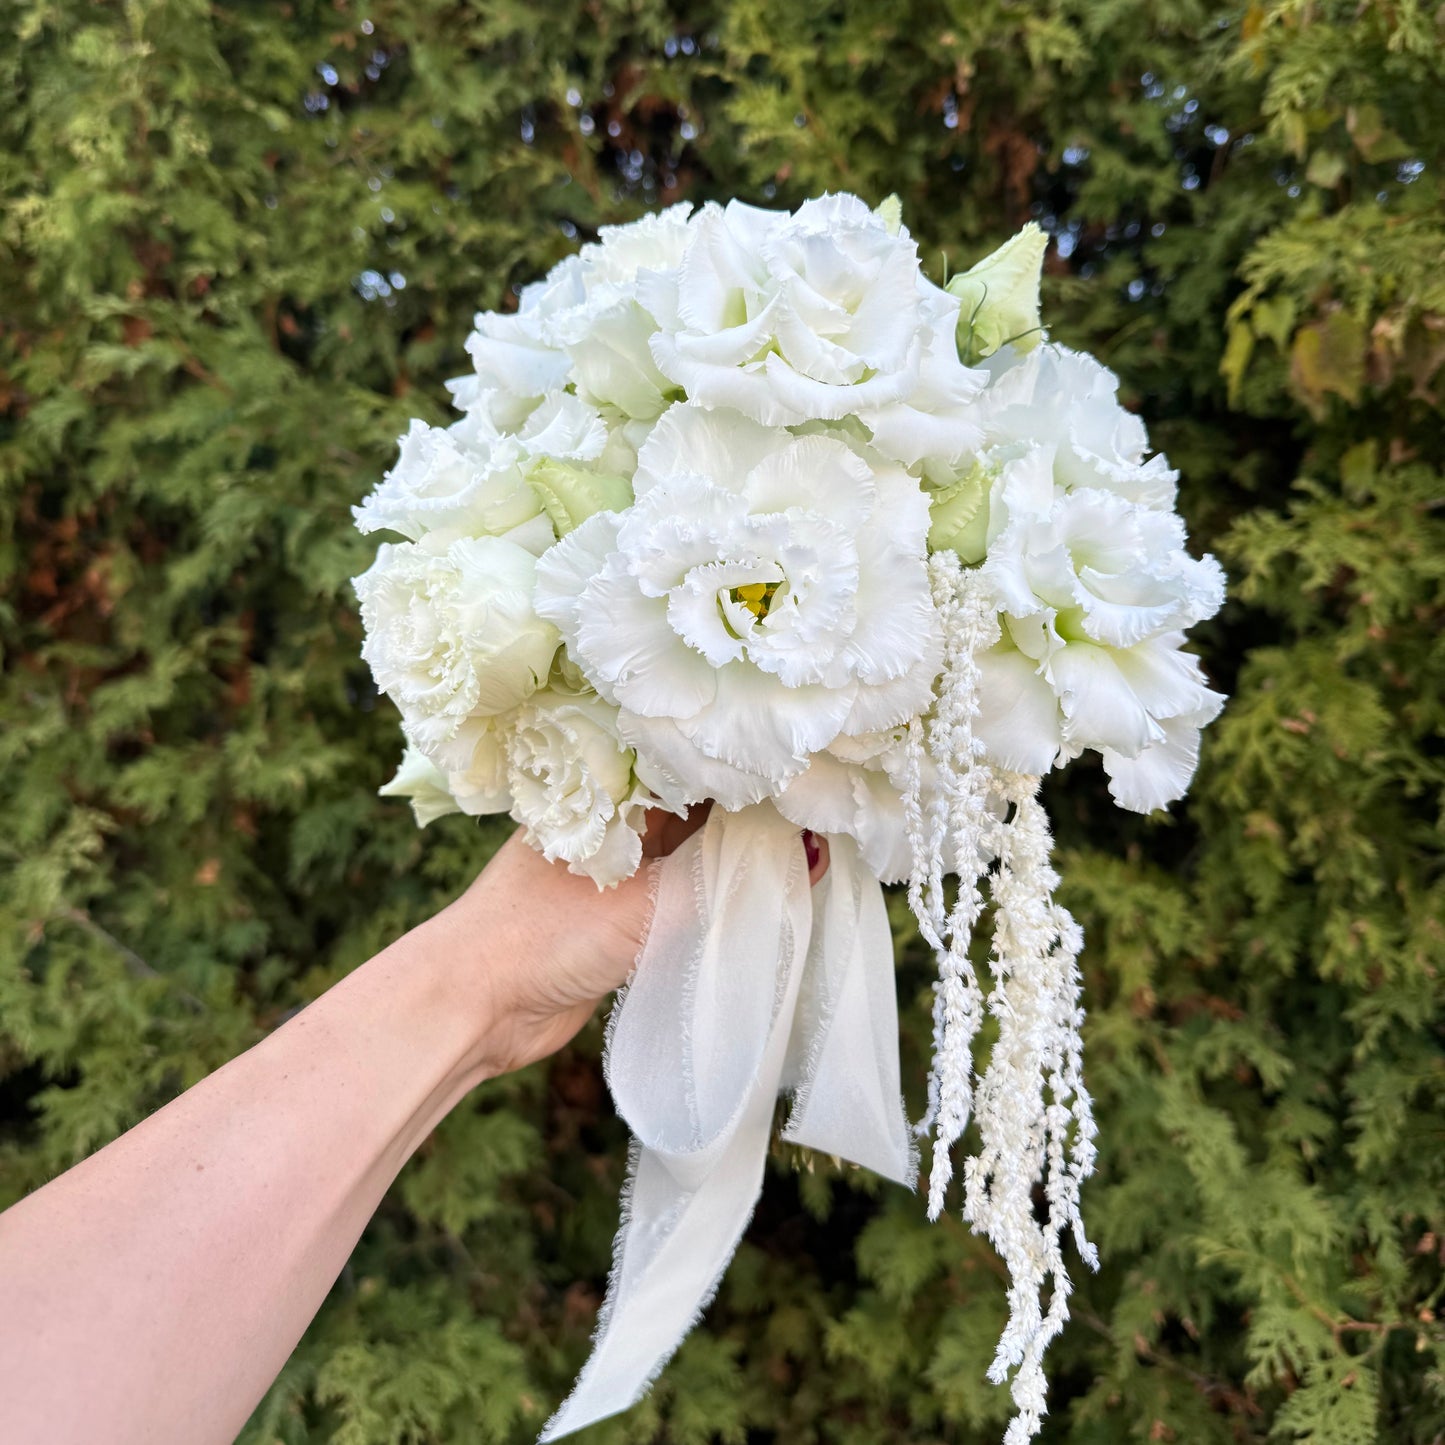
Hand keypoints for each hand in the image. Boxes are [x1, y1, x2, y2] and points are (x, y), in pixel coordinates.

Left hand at [437, 806, 829, 1078]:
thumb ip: (725, 881)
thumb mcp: (646, 903)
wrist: (475, 1004)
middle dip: (753, 816)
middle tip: (824, 814)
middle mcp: (614, 825)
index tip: (811, 774)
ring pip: (693, 857)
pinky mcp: (618, 921)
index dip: (750, 770)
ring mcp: (615, 873)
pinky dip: (718, 900)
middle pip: (698, 810)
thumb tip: (809, 854)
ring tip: (810, 853)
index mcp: (608, 793)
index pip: (692, 766)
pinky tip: (764, 899)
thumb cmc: (545, 933)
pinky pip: (682, 900)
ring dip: (738, 862)